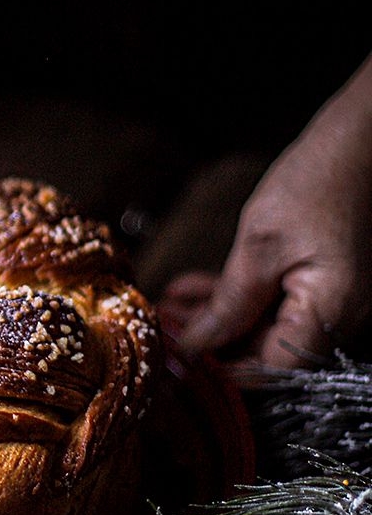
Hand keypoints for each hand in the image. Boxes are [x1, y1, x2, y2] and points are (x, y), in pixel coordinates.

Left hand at [162, 54, 371, 372]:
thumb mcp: (259, 247)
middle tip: (163, 327)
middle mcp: (340, 318)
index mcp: (332, 312)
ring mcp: (332, 302)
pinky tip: (192, 289)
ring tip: (169, 304)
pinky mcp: (322, 285)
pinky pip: (275, 303)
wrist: (358, 143)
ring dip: (216, 317)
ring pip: (264, 326)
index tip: (179, 361)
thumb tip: (197, 344)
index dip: (223, 372)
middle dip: (211, 340)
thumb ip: (229, 304)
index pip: (272, 369)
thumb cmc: (315, 184)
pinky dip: (235, 298)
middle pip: (266, 351)